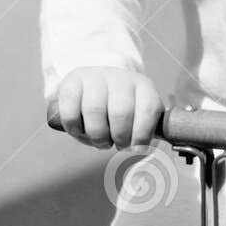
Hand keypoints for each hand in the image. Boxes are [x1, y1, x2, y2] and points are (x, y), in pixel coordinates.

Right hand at [47, 67, 162, 149]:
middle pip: (121, 112)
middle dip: (119, 137)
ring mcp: (94, 77)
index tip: (136, 149)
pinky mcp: (71, 82)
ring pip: (94, 111)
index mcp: (143, 87)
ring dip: (97, 136)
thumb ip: (149, 133)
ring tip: (100, 139)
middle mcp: (120, 78)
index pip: (148, 109)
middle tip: (117, 144)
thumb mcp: (139, 119)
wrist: (89, 91)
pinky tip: (80, 130)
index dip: (142, 135)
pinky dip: (75, 129)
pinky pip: (71, 112)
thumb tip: (155, 147)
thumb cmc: (117, 112)